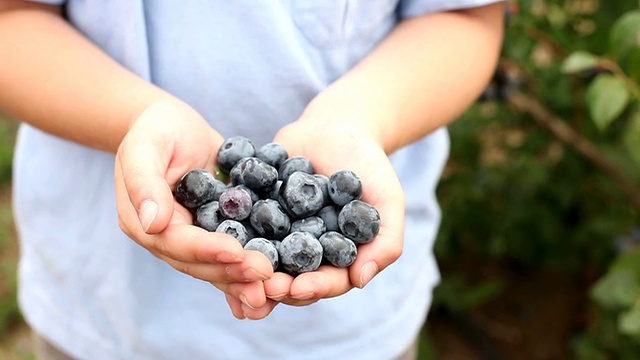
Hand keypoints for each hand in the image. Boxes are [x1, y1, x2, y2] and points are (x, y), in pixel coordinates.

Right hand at [114, 100, 275, 318]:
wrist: (172, 126)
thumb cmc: (156, 129)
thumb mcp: (145, 146)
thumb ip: (144, 181)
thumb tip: (151, 223)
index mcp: (143, 223)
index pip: (176, 242)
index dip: (206, 250)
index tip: (236, 252)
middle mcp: (167, 239)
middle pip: (200, 263)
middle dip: (233, 272)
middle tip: (266, 277)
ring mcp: (192, 238)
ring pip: (218, 267)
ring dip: (245, 280)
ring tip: (275, 290)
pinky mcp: (215, 233)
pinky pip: (233, 255)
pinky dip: (249, 272)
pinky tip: (273, 290)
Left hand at [226, 115, 405, 317]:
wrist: (337, 126)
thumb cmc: (369, 165)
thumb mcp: (388, 200)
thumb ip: (384, 241)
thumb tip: (361, 280)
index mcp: (335, 259)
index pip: (325, 282)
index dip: (312, 288)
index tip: (296, 289)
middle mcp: (304, 252)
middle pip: (288, 278)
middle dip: (275, 285)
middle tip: (261, 286)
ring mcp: (276, 233)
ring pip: (261, 258)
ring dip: (248, 267)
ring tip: (237, 268)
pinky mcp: (253, 209)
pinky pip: (239, 224)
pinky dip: (227, 232)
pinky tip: (214, 236)